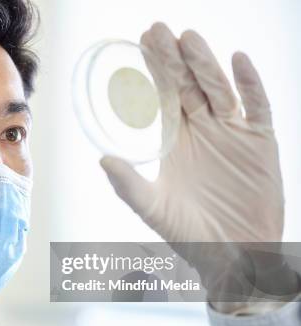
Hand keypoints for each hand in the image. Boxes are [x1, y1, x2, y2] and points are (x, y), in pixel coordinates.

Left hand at [99, 23, 297, 307]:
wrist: (233, 256)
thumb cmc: (189, 235)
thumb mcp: (153, 209)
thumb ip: (129, 185)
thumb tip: (103, 159)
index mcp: (175, 141)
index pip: (163, 97)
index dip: (153, 70)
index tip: (140, 43)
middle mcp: (202, 131)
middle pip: (188, 86)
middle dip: (174, 59)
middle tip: (159, 30)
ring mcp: (232, 134)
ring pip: (219, 90)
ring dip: (205, 64)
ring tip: (189, 39)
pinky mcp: (261, 143)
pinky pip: (258, 107)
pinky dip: (250, 85)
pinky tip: (238, 61)